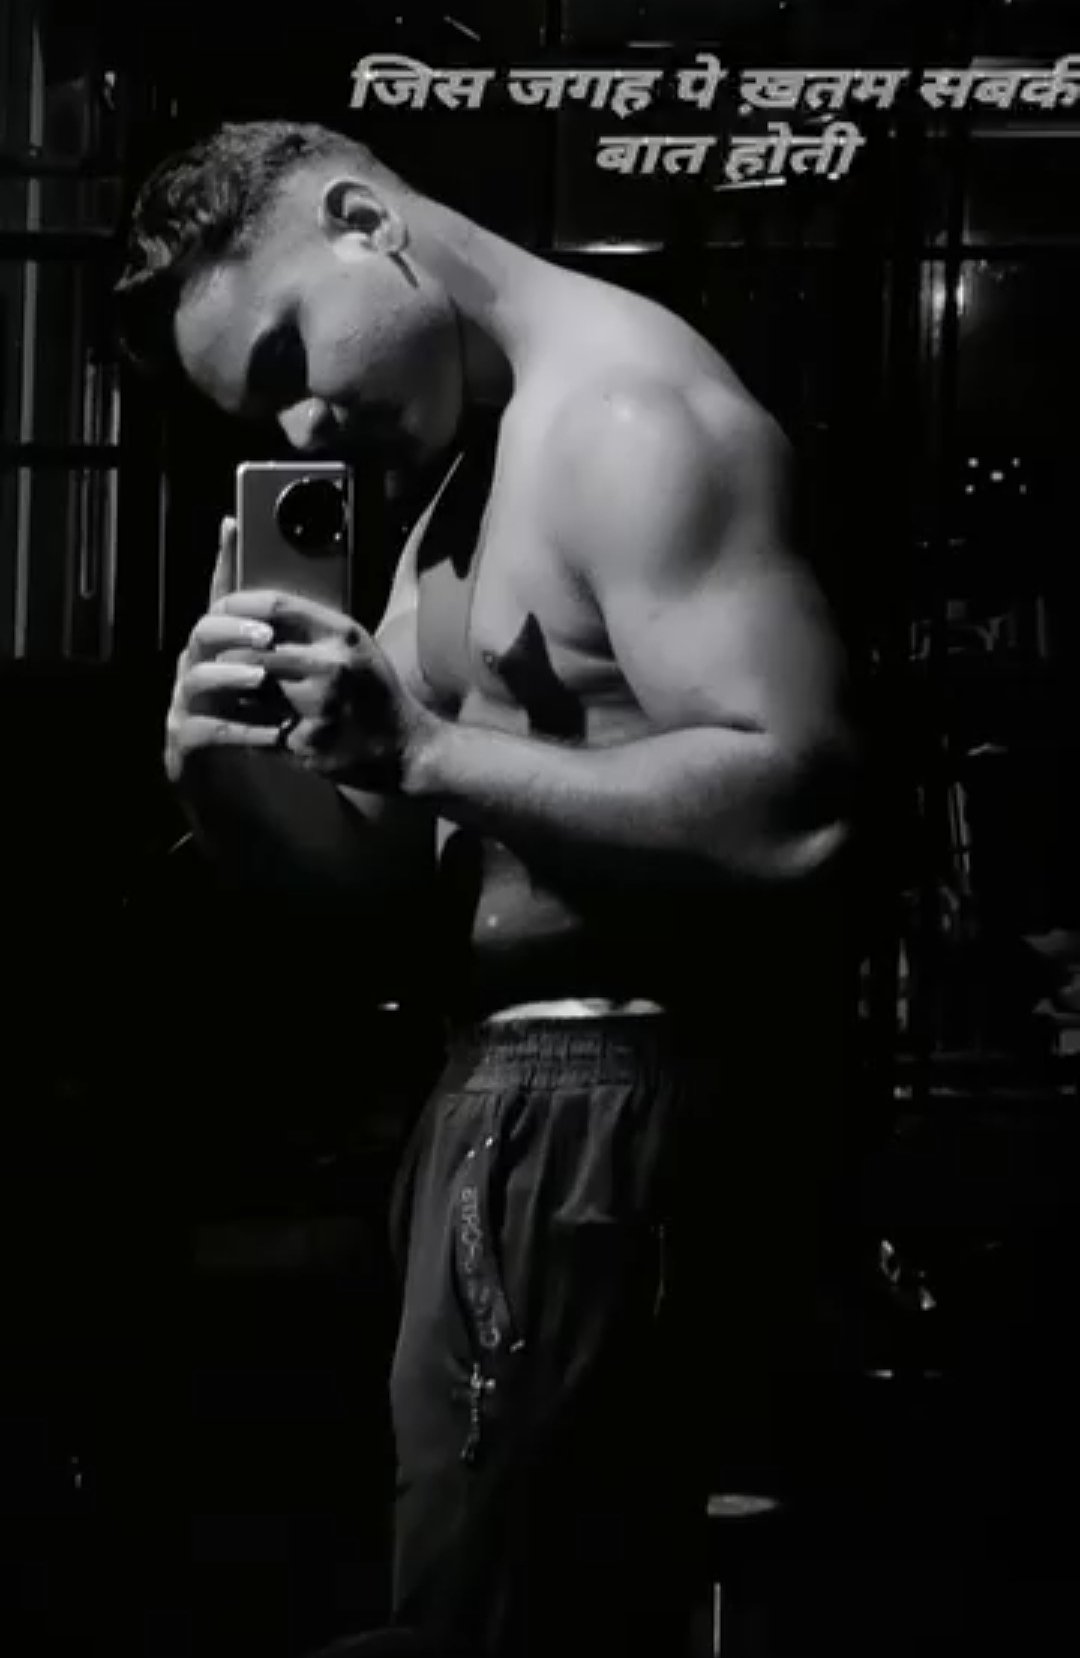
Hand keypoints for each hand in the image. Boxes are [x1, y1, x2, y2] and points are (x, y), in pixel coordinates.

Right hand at [164, 516, 282, 784]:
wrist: (263, 804)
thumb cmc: (278, 736)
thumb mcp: (294, 687)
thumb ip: (292, 649)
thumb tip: (315, 607)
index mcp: (222, 651)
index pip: (221, 599)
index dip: (223, 563)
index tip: (233, 525)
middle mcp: (196, 674)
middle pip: (201, 634)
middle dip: (232, 629)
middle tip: (266, 635)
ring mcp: (185, 711)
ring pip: (194, 681)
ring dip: (230, 675)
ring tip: (262, 677)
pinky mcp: (185, 750)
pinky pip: (203, 732)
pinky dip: (237, 729)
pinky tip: (271, 733)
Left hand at [216, 585, 437, 790]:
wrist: (406, 750)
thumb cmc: (374, 694)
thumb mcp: (354, 647)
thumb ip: (311, 628)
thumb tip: (252, 611)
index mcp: (342, 635)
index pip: (275, 606)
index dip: (238, 607)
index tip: (217, 610)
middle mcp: (331, 666)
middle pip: (252, 649)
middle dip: (223, 654)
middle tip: (206, 655)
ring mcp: (319, 707)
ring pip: (249, 689)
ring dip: (226, 690)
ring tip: (216, 687)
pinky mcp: (307, 743)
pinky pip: (255, 727)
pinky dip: (236, 723)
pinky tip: (230, 720)